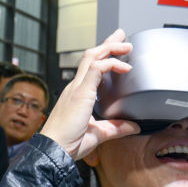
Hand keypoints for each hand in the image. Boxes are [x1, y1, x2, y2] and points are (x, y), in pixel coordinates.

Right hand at [41, 29, 139, 159]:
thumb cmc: (68, 144)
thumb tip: (133, 126)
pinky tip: (124, 67)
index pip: (90, 67)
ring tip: (126, 45)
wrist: (55, 150)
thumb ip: (116, 128)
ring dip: (111, 48)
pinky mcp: (80, 92)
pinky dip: (112, 63)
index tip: (116, 51)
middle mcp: (75, 87)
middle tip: (121, 36)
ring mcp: (76, 88)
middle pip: (91, 55)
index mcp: (77, 95)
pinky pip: (97, 68)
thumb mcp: (99, 134)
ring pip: (93, 56)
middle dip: (107, 44)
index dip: (103, 56)